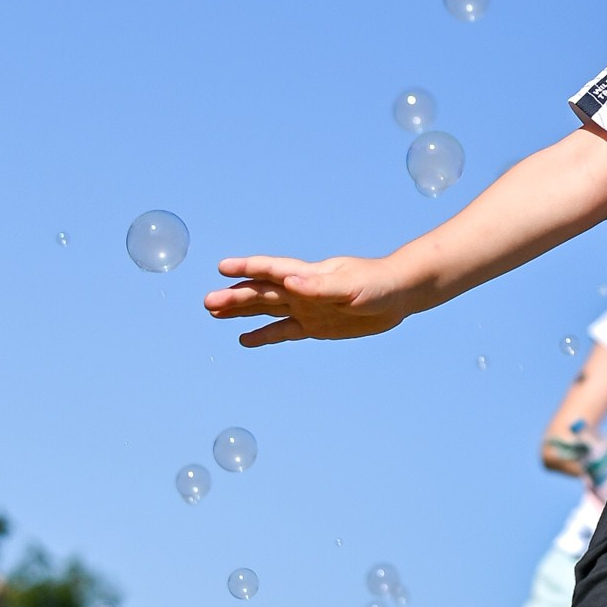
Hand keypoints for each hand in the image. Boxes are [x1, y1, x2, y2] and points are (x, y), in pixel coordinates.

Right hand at [203, 254, 412, 347]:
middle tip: (207, 301)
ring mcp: (307, 307)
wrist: (399, 295)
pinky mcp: (315, 326)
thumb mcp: (350, 286)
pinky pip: (283, 331)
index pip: (272, 270)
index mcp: (308, 275)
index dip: (248, 268)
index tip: (223, 268)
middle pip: (262, 292)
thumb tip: (289, 280)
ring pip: (266, 309)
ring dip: (241, 311)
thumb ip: (319, 286)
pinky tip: (244, 338)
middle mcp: (302, 290)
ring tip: (214, 312)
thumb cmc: (378, 283)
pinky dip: (264, 335)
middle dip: (235, 296)